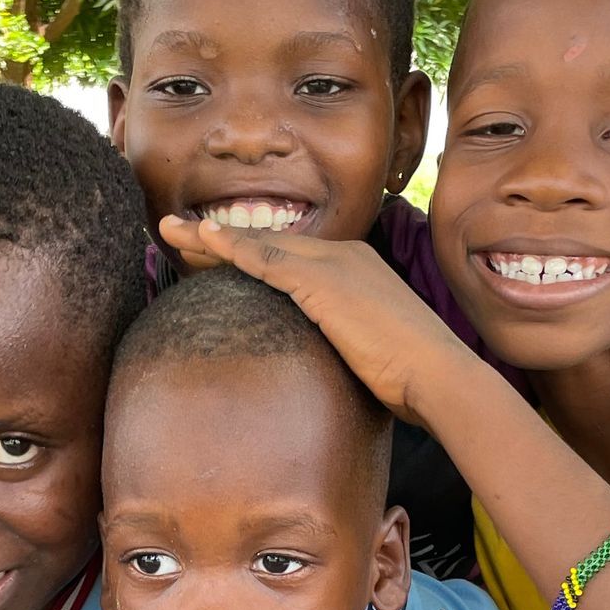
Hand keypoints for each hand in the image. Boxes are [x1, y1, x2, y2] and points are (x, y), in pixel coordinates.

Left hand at [155, 214, 474, 421]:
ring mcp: (334, 264)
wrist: (438, 377)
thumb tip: (323, 372)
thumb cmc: (411, 379)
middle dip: (218, 238)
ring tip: (171, 230)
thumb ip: (342, 347)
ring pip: (259, 243)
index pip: (288, 257)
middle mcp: (344, 255)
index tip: (211, 256)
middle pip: (268, 242)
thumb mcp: (369, 355)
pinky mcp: (323, 280)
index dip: (246, 255)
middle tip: (176, 231)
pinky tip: (203, 240)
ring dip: (211, 237)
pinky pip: (266, 258)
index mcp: (355, 270)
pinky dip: (232, 247)